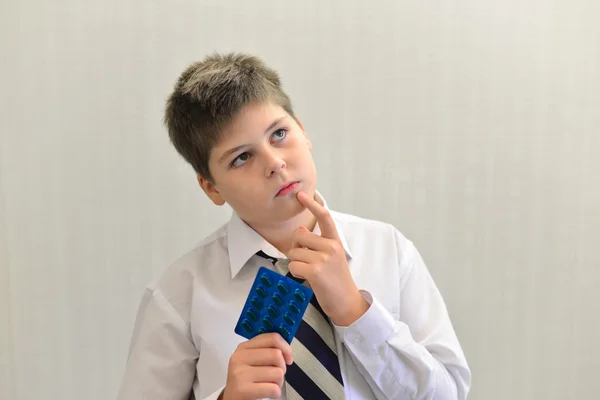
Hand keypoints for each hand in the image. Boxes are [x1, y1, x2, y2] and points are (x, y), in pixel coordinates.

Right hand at [221, 333, 292, 399]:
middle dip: (282, 367)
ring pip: (278, 373)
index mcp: (244, 347)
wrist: (231, 398)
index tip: (288, 357)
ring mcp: (240, 373)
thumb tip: (286, 349)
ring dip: (279, 382)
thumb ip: (266, 350)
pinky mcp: (243, 390)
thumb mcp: (250, 360)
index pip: (272, 338)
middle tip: (276, 374)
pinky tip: (268, 393)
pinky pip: (273, 389)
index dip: (286, 347)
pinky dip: (275, 393)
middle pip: (276, 355)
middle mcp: (240, 357)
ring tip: (270, 384)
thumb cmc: (245, 380)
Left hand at [288, 191, 369, 325]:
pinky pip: (293, 265)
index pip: (324, 217)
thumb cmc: (337, 282)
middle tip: (306, 260)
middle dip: (296, 247)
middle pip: (299, 235)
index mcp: (335, 242)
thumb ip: (317, 244)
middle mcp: (331, 247)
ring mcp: (324, 258)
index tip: (300, 195)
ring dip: (296, 263)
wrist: (348, 303)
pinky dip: (295, 273)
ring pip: (294, 252)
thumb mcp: (331, 258)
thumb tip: (300, 232)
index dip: (311, 204)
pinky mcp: (316, 271)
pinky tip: (307, 278)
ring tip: (309, 272)